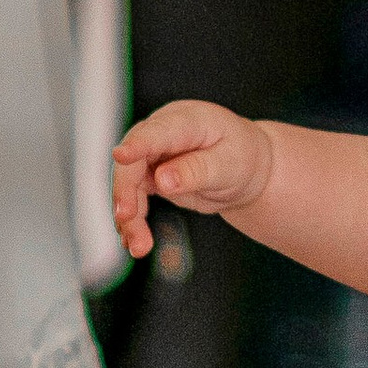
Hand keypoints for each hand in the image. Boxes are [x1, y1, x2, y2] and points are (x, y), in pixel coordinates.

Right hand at [111, 98, 272, 257]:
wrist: (246, 169)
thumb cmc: (242, 157)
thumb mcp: (229, 165)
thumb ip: (197, 170)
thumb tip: (162, 180)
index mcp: (188, 121)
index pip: (157, 131)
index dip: (138, 144)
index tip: (121, 155)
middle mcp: (164, 132)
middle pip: (133, 161)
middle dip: (127, 193)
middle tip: (128, 220)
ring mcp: (154, 153)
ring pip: (130, 184)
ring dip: (129, 216)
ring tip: (138, 246)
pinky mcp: (150, 174)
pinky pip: (134, 196)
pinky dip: (133, 220)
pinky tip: (134, 241)